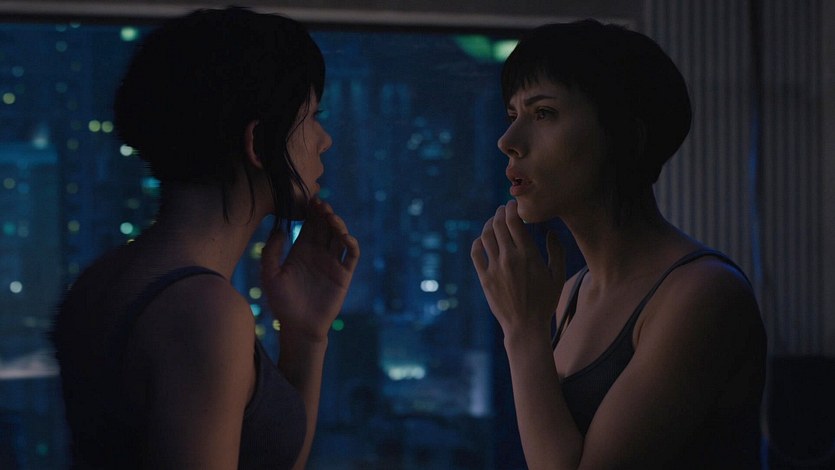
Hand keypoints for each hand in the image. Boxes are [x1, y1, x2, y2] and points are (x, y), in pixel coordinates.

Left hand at [261, 199, 359, 340]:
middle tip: (321, 204)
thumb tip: (278, 229)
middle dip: (325, 213)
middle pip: (325, 226)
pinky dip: (351, 244)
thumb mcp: (270, 276)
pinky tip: (344, 237)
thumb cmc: (282, 303)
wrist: (299, 327)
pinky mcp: (344, 275)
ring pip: (339, 236)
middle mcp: (318, 253)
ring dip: (338, 224)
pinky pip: (351, 255)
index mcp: (302, 250)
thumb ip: (270, 253)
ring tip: (330, 217)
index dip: (311, 211)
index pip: (309, 224)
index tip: (310, 199)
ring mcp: (332, 262)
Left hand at [471, 200, 564, 335]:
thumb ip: (557, 251)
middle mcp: (509, 258)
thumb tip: (551, 232)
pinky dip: (478, 242)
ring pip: (486, 236)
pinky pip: (476, 253)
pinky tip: (483, 240)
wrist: (525, 326)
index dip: (513, 208)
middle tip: (504, 209)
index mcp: (528, 255)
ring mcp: (494, 268)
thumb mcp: (557, 276)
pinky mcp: (484, 278)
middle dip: (500, 212)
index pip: (515, 221)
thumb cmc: (545, 301)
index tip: (514, 205)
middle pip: (499, 224)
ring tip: (494, 221)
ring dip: (489, 224)